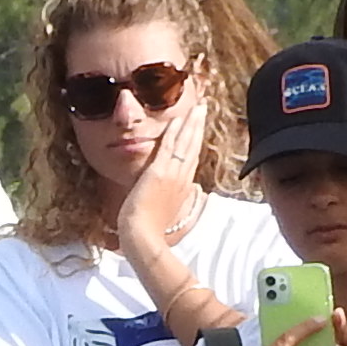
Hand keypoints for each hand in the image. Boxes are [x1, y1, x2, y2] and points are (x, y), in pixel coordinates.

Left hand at [126, 69, 214, 246]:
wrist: (143, 238)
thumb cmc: (149, 232)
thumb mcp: (163, 215)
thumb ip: (167, 204)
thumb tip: (169, 201)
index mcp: (183, 189)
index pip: (191, 160)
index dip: (196, 143)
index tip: (199, 130)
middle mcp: (182, 179)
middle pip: (193, 148)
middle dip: (198, 127)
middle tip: (203, 109)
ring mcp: (172, 174)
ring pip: (185, 143)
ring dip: (192, 124)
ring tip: (197, 107)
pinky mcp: (160, 171)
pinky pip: (170, 146)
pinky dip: (175, 131)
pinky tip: (178, 118)